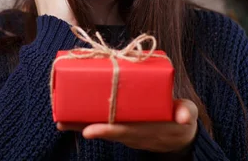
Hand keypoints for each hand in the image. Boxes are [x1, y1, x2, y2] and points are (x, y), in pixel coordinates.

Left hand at [57, 99, 197, 153]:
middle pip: (103, 130)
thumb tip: (184, 116)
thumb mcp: (187, 116)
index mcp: (145, 129)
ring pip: (99, 127)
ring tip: (59, 119)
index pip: (123, 130)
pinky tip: (71, 114)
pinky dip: (86, 120)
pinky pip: (102, 123)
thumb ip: (186, 113)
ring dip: (79, 124)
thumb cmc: (181, 120)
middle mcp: (131, 132)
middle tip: (61, 122)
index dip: (106, 130)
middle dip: (82, 127)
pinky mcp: (121, 125)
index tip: (90, 130)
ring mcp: (125, 130)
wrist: (179, 134)